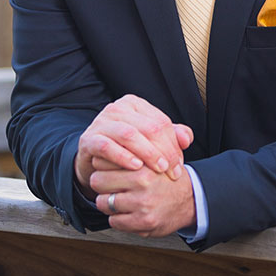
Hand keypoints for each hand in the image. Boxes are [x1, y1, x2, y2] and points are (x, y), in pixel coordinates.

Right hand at [74, 95, 192, 198]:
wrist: (94, 164)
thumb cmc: (127, 151)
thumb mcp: (150, 143)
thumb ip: (170, 137)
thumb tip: (186, 138)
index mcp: (134, 104)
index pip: (161, 122)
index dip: (173, 145)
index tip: (178, 167)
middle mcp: (117, 108)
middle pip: (148, 127)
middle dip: (164, 151)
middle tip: (171, 172)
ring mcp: (101, 122)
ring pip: (130, 134)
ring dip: (148, 153)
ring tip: (158, 169)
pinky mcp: (88, 139)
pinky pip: (107, 146)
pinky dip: (123, 156)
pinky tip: (136, 167)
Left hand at [92, 161, 195, 237]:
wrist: (190, 199)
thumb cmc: (165, 176)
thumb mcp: (152, 157)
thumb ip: (129, 152)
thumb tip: (99, 152)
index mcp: (144, 163)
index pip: (103, 160)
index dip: (102, 165)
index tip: (107, 168)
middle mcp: (143, 182)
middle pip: (98, 181)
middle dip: (101, 184)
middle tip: (110, 185)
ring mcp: (143, 203)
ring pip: (103, 203)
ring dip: (108, 203)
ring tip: (118, 199)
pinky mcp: (143, 222)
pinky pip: (114, 221)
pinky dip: (117, 218)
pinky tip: (127, 212)